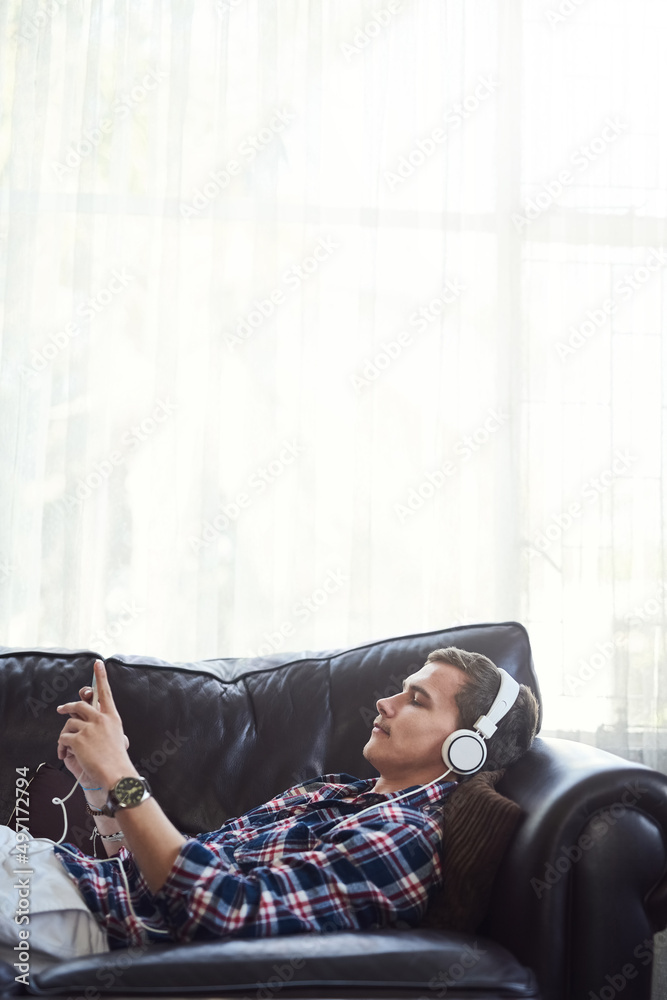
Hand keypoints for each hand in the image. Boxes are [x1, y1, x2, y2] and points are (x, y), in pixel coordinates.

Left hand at [57, 660, 134, 789]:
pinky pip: (63, 738)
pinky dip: (62, 747)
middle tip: (61, 709)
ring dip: (65, 735)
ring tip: (66, 747)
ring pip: (69, 723)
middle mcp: (101, 719)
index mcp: (112, 717)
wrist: (116, 774)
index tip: (97, 663)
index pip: (105, 692)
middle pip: (80, 705)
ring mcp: (89, 728)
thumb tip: (93, 724)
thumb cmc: (117, 760)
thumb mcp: (118, 738)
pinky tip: (66, 755)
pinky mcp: (78, 739)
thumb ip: (105, 727)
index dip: (101, 677)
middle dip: (68, 707)